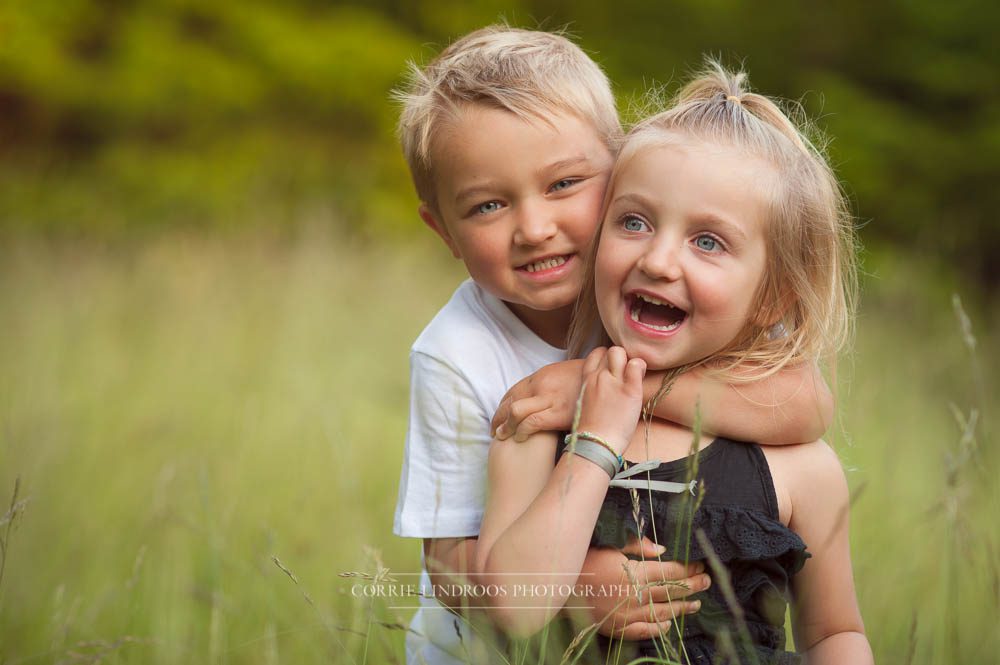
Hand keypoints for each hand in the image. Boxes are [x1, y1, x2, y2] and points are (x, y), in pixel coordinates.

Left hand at [491, 359, 585, 441]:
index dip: (503, 406)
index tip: (499, 416)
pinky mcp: (558, 412)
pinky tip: (519, 439)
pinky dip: (521, 431)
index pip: (513, 391)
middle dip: (498, 417)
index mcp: (542, 375)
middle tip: (493, 430)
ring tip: (500, 437)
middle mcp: (540, 384)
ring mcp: (548, 398)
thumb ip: (554, 383)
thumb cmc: (593, 379)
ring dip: (505, 426)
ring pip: (515, 412)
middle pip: (510, 401)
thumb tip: (547, 394)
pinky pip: (531, 422)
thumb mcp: (567, 374)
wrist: (612, 377)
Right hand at [575, 538, 708, 639]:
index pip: (670, 572)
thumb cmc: (582, 561)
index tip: (699, 566)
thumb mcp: (609, 545)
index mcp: (635, 573)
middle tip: (706, 582)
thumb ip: (636, 546)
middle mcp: (636, 596)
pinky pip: (644, 631)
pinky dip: (658, 628)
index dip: (687, 570)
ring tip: (695, 604)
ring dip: (682, 608)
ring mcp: (628, 615)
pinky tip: (667, 625)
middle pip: (671, 592)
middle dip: (691, 587)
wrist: (555, 588)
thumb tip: (662, 550)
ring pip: (662, 613)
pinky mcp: (618, 628)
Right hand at [576, 347, 645, 454]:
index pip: (597, 353)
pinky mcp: (630, 389)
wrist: (596, 443)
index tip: (614, 370)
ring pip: (621, 353)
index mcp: (587, 380)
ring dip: (630, 360)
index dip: (608, 358)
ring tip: (635, 377)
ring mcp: (614, 381)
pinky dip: (641, 368)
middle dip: (621, 359)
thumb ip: (595, 389)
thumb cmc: (592, 430)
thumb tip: (607, 387)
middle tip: (627, 375)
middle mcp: (599, 376)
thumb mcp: (586, 403)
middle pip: (611, 350)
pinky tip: (639, 381)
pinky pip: (636, 365)